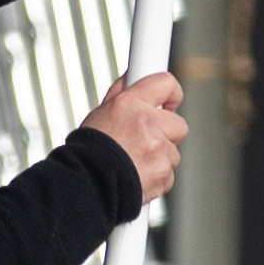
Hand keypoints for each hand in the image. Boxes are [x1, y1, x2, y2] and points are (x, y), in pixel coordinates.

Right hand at [80, 71, 186, 204]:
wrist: (85, 184)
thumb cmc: (87, 151)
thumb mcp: (100, 114)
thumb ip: (122, 95)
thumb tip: (132, 79)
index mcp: (130, 104)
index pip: (165, 83)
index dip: (171, 94)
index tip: (169, 102)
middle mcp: (147, 124)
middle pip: (178, 124)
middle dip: (166, 134)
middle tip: (144, 141)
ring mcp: (158, 150)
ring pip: (173, 153)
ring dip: (159, 158)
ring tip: (133, 163)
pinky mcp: (163, 173)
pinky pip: (169, 175)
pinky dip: (156, 178)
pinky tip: (137, 176)